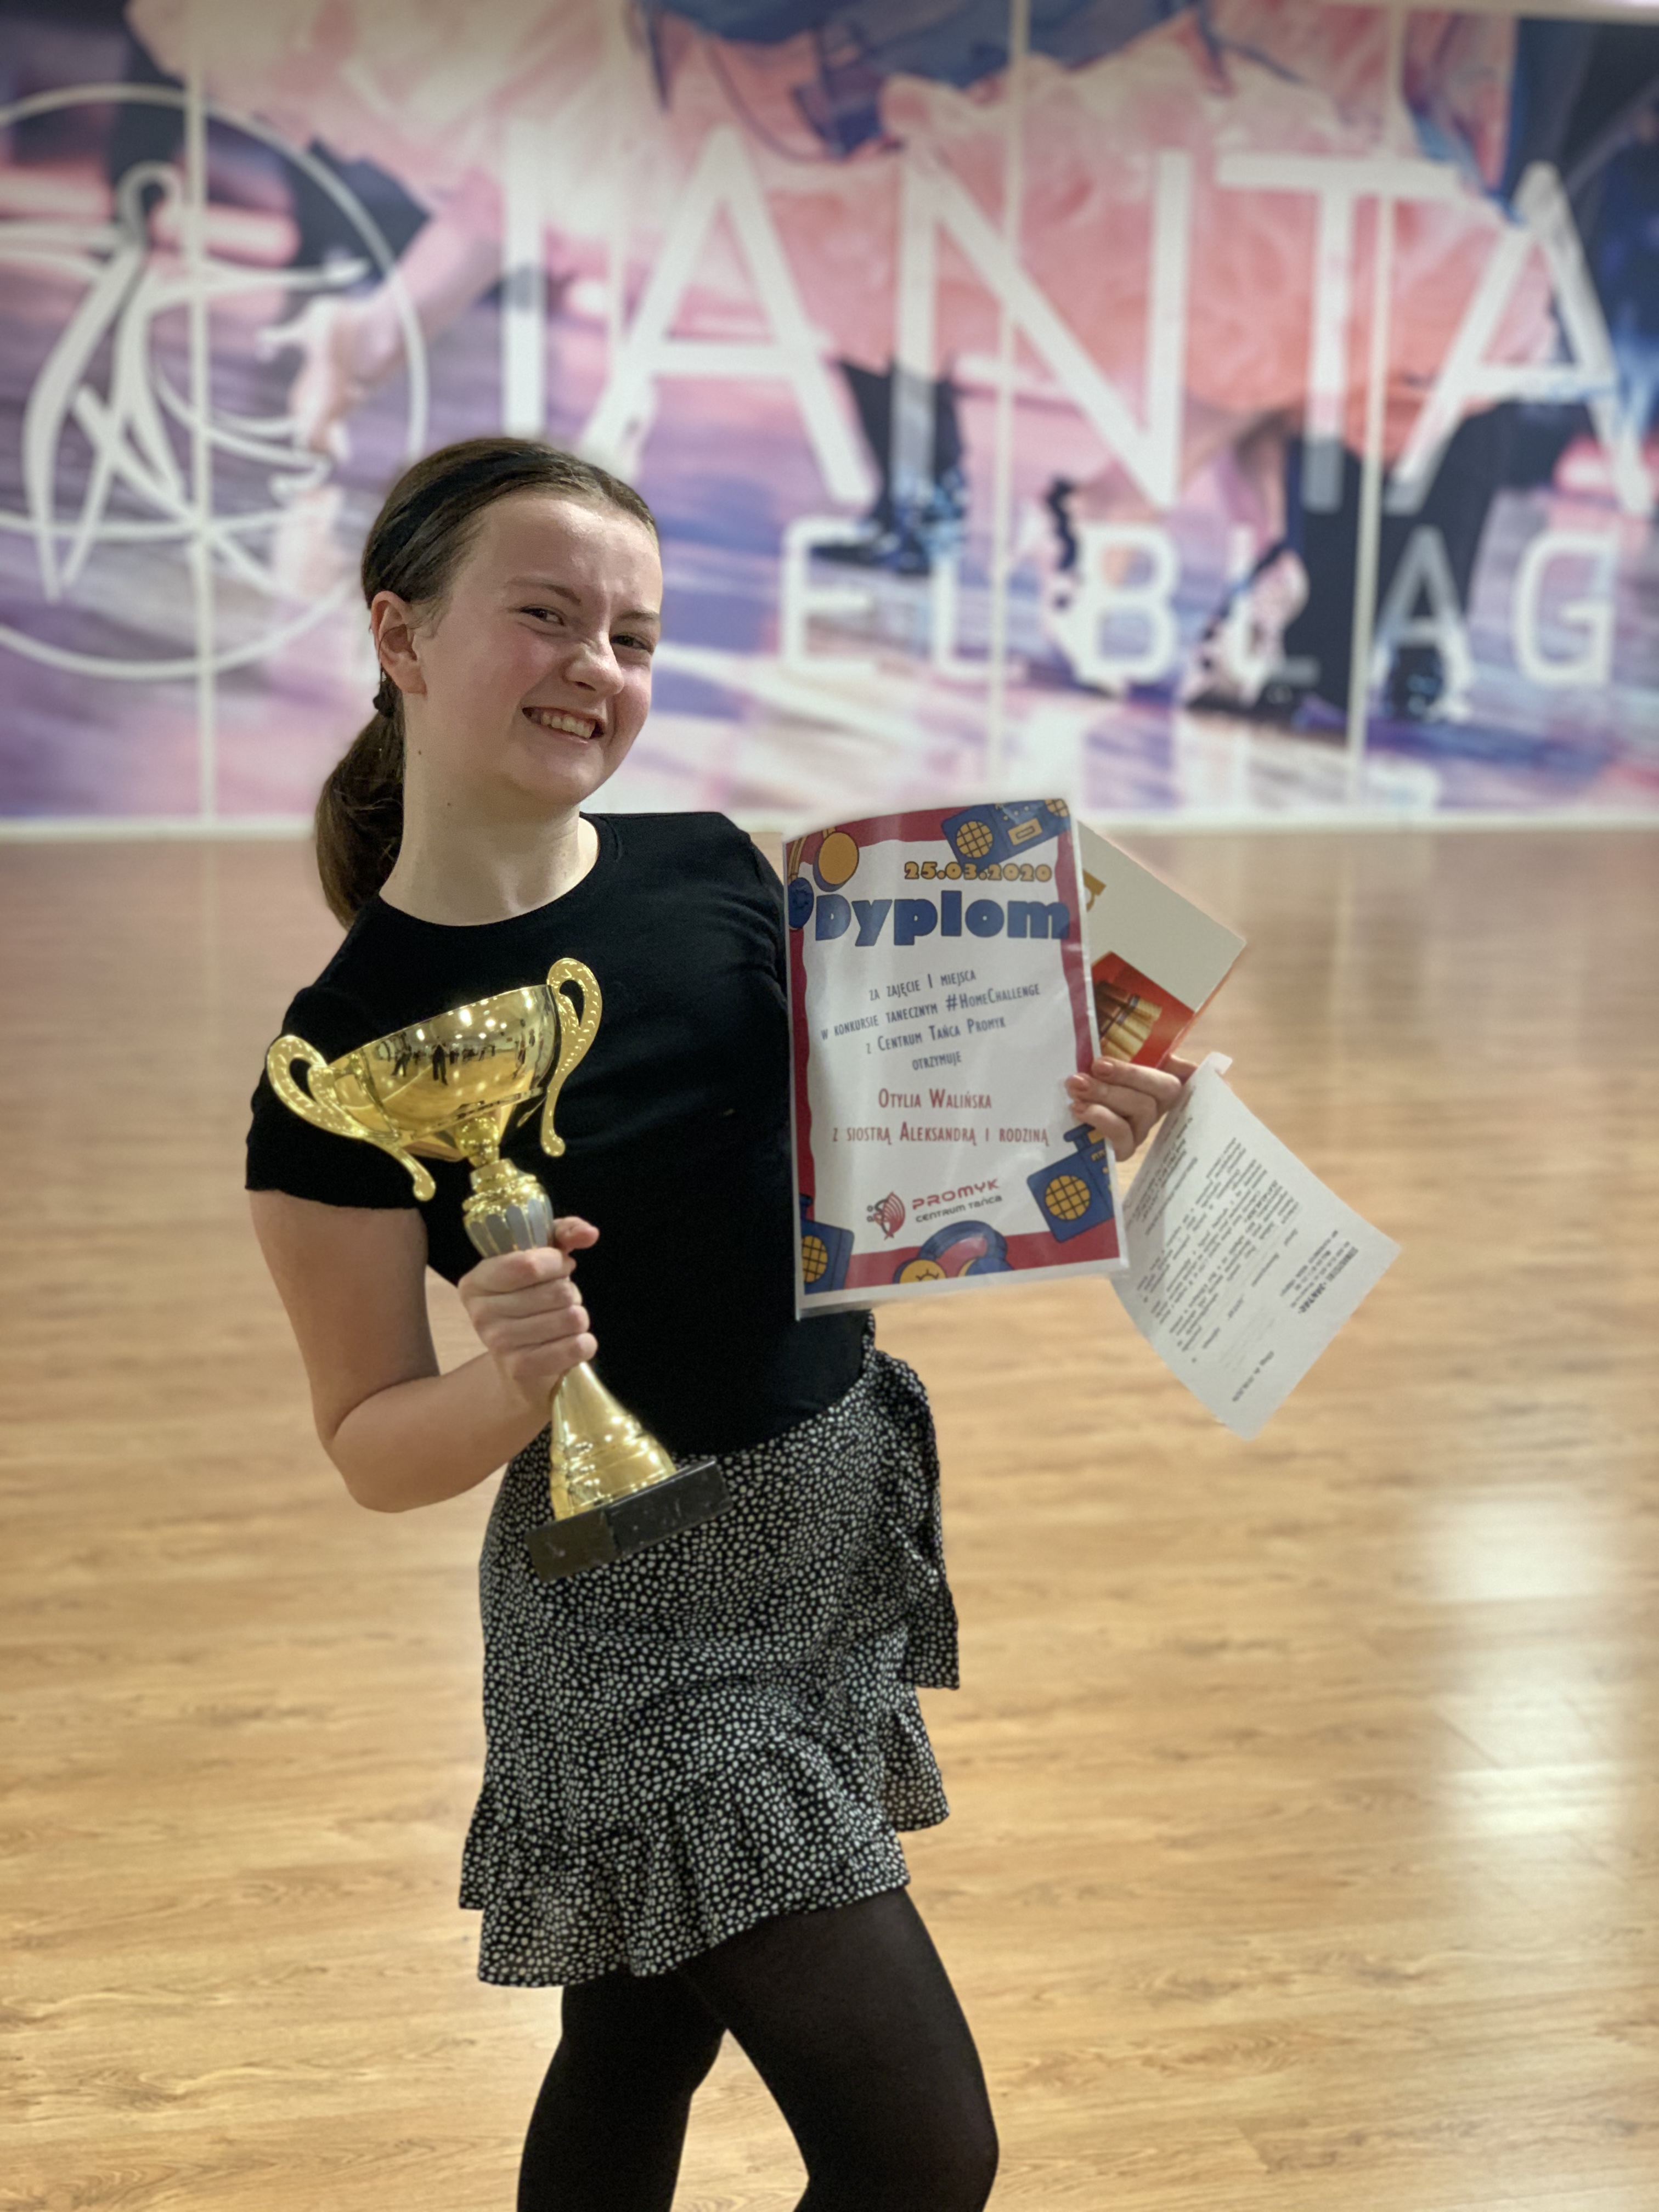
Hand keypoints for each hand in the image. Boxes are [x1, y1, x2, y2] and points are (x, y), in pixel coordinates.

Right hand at [458, 1216, 598, 1414]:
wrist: (522, 1361)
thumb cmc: (531, 1299)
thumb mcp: (542, 1258)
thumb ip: (563, 1233)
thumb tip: (588, 1233)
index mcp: (476, 1281)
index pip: (528, 1265)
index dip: (557, 1263)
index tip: (561, 1267)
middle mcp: (480, 1313)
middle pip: (557, 1292)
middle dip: (570, 1292)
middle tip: (559, 1300)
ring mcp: (498, 1343)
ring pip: (571, 1318)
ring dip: (577, 1317)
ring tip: (562, 1320)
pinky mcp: (520, 1368)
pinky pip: (575, 1347)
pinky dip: (584, 1343)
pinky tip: (572, 1342)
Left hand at [1063, 1052, 1196, 1159]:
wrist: (1054, 1125)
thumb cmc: (1081, 1080)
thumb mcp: (1099, 1061)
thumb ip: (1122, 1048)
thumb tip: (1149, 1038)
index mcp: (1154, 1082)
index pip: (1185, 1071)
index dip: (1189, 1066)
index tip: (1176, 1055)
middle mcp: (1155, 1106)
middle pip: (1165, 1088)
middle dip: (1129, 1074)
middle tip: (1097, 1065)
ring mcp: (1141, 1129)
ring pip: (1142, 1108)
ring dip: (1108, 1093)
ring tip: (1077, 1085)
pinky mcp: (1123, 1150)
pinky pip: (1122, 1135)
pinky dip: (1100, 1118)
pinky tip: (1078, 1108)